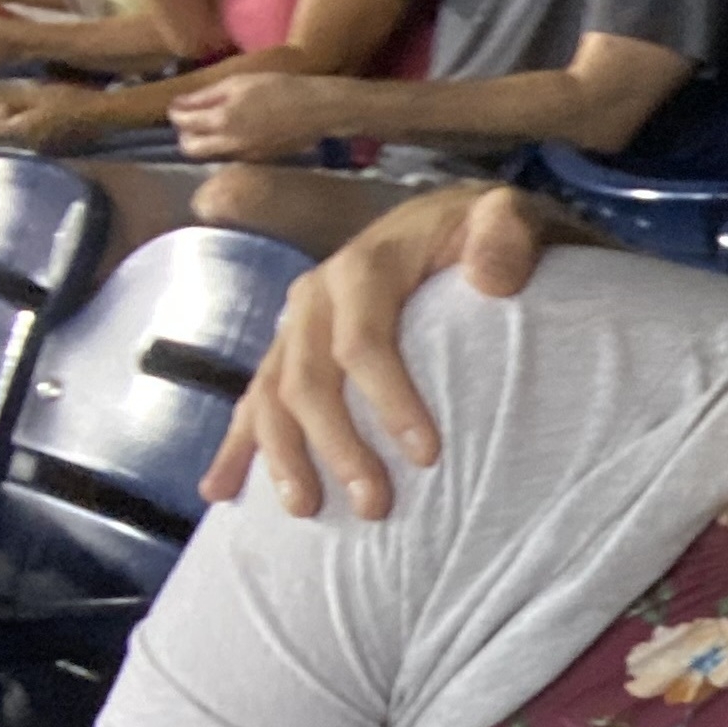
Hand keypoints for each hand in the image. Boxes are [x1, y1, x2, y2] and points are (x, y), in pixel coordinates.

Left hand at [0, 80, 104, 150]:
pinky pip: (35, 136)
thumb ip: (4, 94)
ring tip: (17, 103)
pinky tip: (38, 112)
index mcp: (22, 133)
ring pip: (20, 136)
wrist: (106, 115)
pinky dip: (29, 125)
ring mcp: (47, 148)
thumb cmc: (69, 101)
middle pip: (4, 135)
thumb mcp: (34, 92)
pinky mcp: (61, 146)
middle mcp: (31, 145)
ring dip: (13, 121)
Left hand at [169, 68, 348, 160]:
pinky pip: (230, 156)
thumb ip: (206, 95)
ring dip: (206, 141)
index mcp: (222, 120)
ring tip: (217, 124)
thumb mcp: (239, 82)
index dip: (176, 112)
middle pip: (190, 148)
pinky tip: (239, 131)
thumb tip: (178, 104)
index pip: (182, 122)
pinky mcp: (259, 160)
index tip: (179, 105)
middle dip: (186, 134)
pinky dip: (226, 146)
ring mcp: (244, 155)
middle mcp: (229, 143)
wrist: (318, 110)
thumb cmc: (279, 88)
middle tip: (194, 119)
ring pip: (210, 155)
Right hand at [210, 183, 565, 515]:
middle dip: (337, 446)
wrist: (448, 223)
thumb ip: (505, 234)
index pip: (363, 341)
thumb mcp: (506, 216)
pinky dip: (235, 447)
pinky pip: (252, 401)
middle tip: (375, 506)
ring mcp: (296, 326)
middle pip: (309, 379)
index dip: (390, 399)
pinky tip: (221, 492)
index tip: (427, 455)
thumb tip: (491, 278)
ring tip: (306, 510)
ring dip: (282, 457)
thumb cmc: (481, 231)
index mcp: (363, 268)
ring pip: (270, 397)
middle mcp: (315, 296)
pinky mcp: (288, 351)